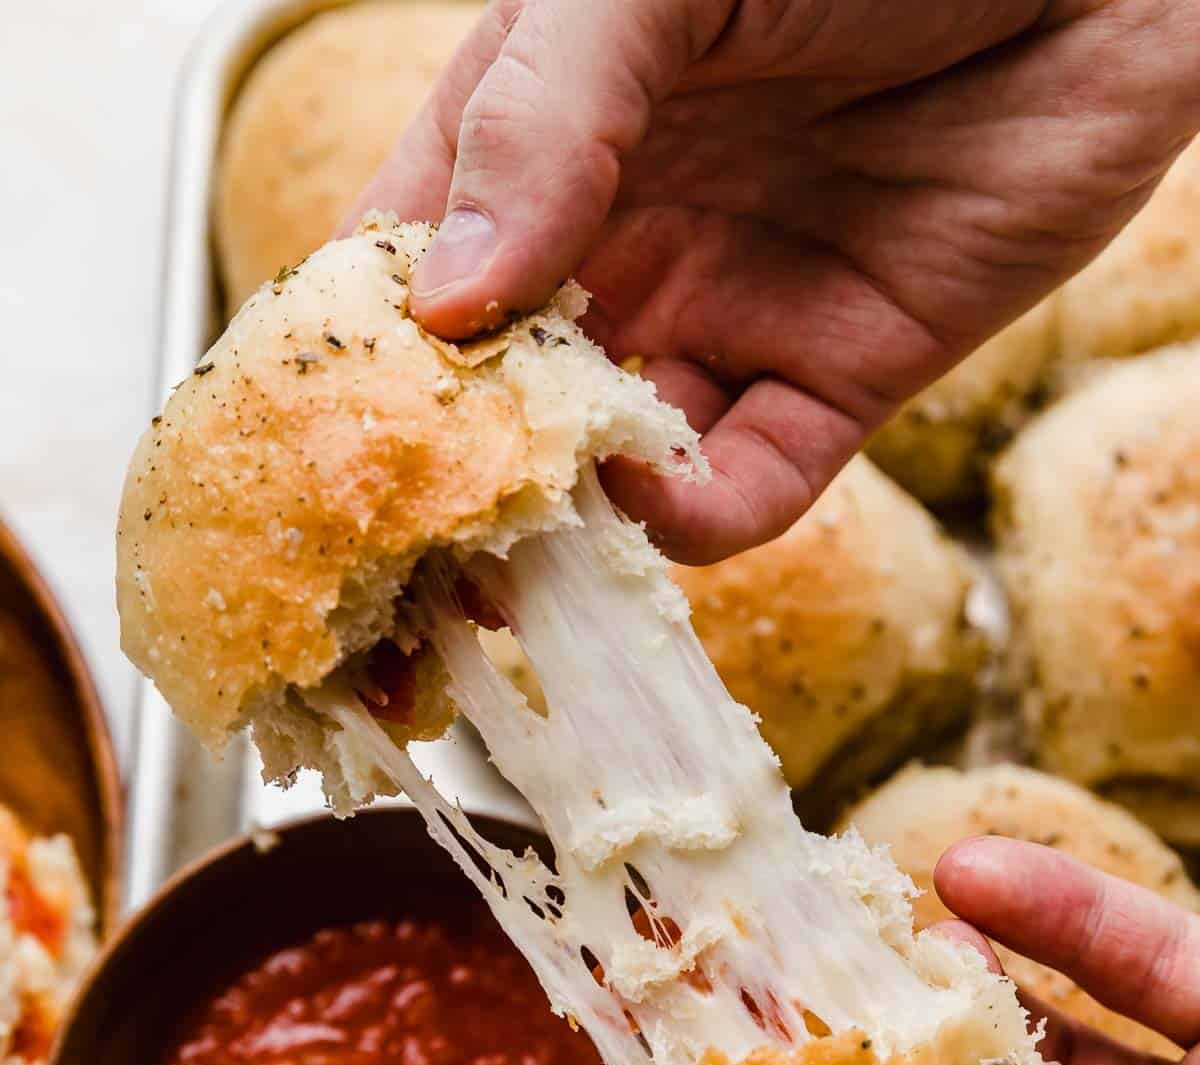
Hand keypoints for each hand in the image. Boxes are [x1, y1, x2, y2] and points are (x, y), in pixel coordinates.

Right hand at [354, 0, 1199, 561]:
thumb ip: (544, 117)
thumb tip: (445, 300)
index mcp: (543, 135)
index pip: (411, 272)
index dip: (358, 368)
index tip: (315, 455)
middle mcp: (624, 238)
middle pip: (500, 397)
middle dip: (450, 488)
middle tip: (401, 567)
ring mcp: (725, 314)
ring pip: (609, 466)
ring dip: (562, 525)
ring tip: (517, 565)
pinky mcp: (835, 382)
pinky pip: (748, 486)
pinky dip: (697, 517)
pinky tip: (655, 500)